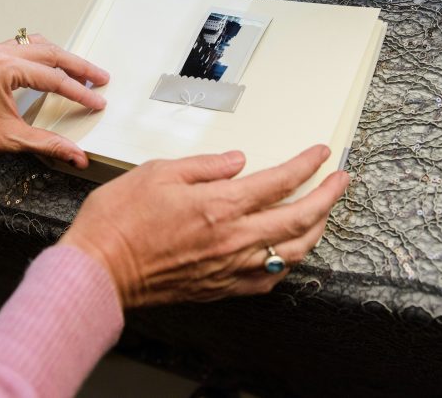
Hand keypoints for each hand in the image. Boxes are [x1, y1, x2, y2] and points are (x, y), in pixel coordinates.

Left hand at [0, 35, 108, 167]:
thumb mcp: (9, 140)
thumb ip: (49, 144)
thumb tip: (77, 155)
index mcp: (3, 68)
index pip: (52, 78)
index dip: (79, 92)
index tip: (96, 101)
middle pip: (49, 53)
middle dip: (77, 67)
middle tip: (99, 78)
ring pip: (35, 45)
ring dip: (59, 58)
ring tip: (80, 71)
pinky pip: (19, 48)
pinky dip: (39, 56)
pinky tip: (50, 67)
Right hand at [59, 145, 347, 306]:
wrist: (99, 269)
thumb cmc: (119, 220)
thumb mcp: (159, 172)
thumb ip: (205, 166)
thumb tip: (238, 161)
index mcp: (219, 205)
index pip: (279, 181)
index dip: (306, 165)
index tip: (321, 154)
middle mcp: (233, 239)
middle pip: (299, 218)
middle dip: (328, 196)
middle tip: (341, 180)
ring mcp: (229, 267)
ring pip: (292, 252)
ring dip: (316, 229)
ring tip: (324, 213)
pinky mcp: (220, 287)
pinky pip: (268, 280)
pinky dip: (287, 264)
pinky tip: (288, 254)